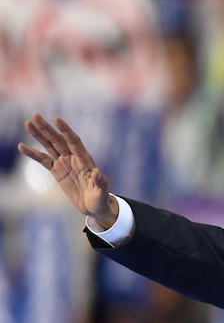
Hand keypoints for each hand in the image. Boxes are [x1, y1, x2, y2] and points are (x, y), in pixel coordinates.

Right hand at [18, 113, 117, 227]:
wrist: (94, 207)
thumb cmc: (100, 199)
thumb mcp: (102, 192)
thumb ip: (100, 182)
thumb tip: (97, 172)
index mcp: (85, 160)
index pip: (74, 141)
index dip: (66, 130)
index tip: (56, 119)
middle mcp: (73, 158)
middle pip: (58, 140)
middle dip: (47, 128)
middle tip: (35, 116)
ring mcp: (64, 163)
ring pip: (49, 146)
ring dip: (39, 135)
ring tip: (28, 123)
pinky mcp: (56, 171)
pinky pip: (43, 160)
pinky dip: (33, 154)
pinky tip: (22, 146)